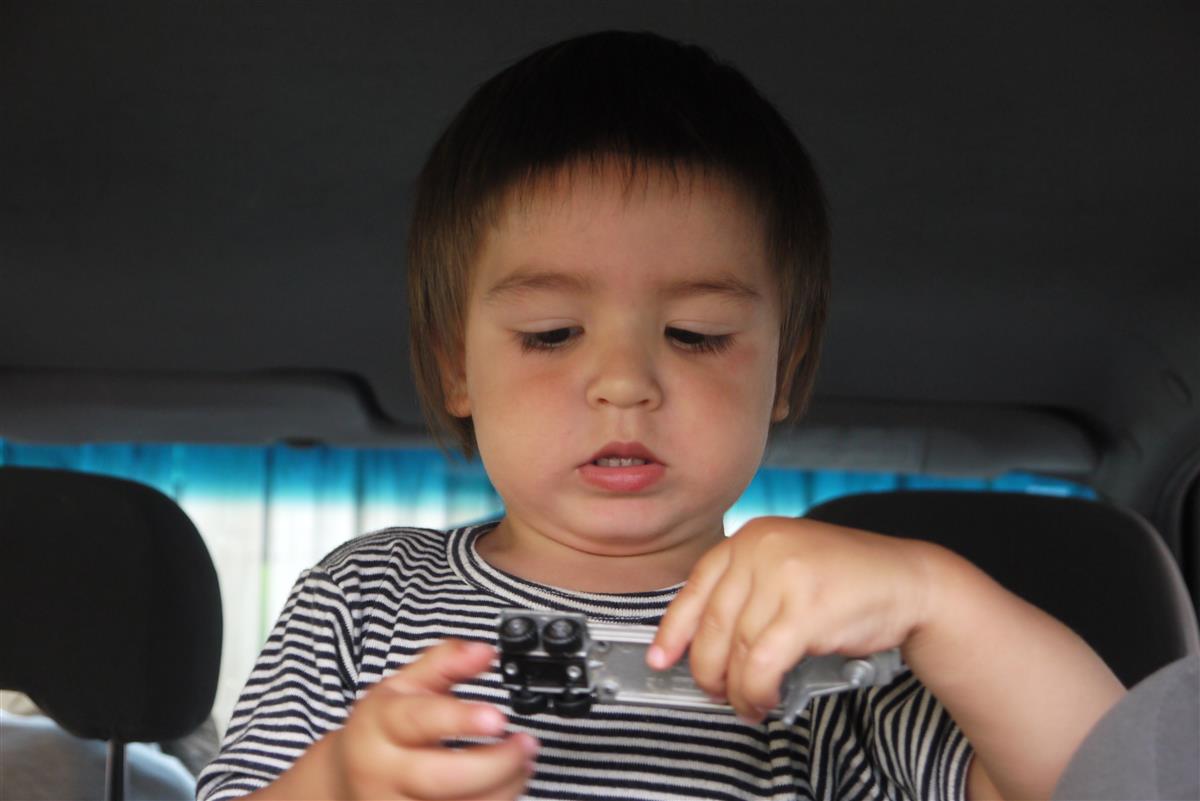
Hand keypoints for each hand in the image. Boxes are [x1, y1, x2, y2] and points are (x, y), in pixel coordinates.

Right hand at [329, 639, 537, 799]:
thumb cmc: (380, 730)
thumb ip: (445, 662)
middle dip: (496, 764)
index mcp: (380, 726)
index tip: (497, 718)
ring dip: (503, 789)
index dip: (460, 720)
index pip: (419, 721)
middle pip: (443, 778)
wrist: (346, 779)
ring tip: (523, 764)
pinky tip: (505, 786)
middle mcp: (384, 773)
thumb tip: (484, 652)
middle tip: (526, 744)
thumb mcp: (403, 685)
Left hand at [649, 516, 935, 722]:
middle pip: (711, 623)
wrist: (909, 580)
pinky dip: (758, 689)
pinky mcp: (808, 609)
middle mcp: (761, 548)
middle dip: (707, 669)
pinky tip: (765, 699)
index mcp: (750, 537)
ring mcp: (785, 576)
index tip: (660, 659)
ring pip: (736, 648)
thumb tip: (702, 644)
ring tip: (747, 703)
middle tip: (715, 693)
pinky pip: (763, 663)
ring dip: (737, 688)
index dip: (673, 630)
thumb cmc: (846, 580)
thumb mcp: (786, 567)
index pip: (696, 587)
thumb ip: (747, 591)